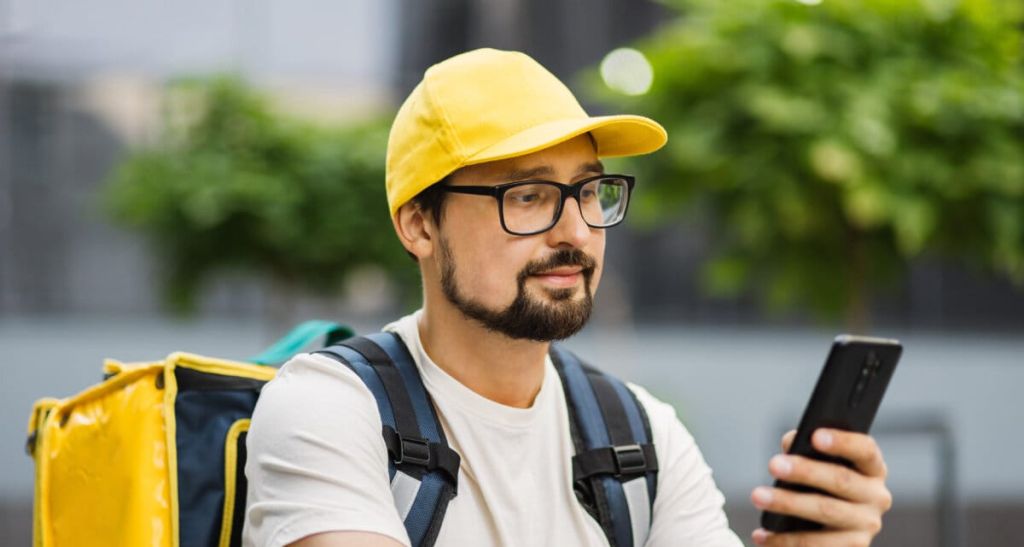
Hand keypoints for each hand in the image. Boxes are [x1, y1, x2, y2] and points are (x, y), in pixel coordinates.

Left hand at [749, 429, 892, 545]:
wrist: (827, 529)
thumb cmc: (820, 484)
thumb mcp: (819, 463)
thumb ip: (806, 447)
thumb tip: (792, 444)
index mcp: (872, 468)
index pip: (865, 450)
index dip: (843, 442)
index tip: (815, 436)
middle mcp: (876, 497)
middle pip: (840, 480)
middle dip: (804, 471)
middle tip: (773, 464)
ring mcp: (866, 526)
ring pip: (826, 511)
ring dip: (788, 504)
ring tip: (758, 496)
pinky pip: (817, 545)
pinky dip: (785, 540)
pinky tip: (762, 535)